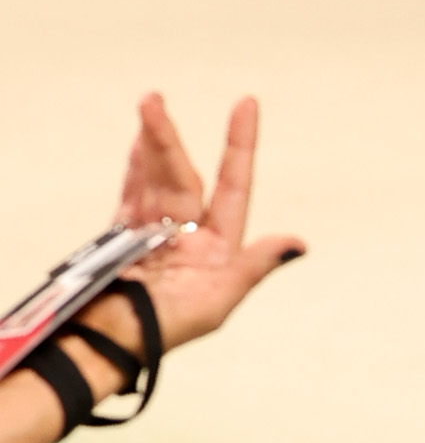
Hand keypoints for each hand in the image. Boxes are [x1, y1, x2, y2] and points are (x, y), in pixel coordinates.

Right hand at [115, 92, 305, 348]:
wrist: (107, 343)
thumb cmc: (166, 329)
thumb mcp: (218, 301)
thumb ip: (254, 266)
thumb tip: (299, 244)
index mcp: (218, 246)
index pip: (234, 184)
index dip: (240, 145)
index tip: (246, 103)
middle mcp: (189, 234)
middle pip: (183, 177)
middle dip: (168, 140)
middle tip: (153, 99)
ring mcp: (155, 233)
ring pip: (157, 179)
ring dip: (152, 143)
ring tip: (147, 105)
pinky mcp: (122, 239)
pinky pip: (132, 194)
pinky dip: (135, 167)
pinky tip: (138, 140)